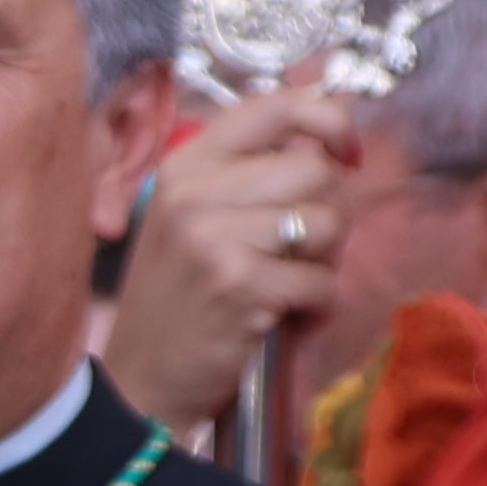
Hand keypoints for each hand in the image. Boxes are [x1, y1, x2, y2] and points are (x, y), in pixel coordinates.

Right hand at [98, 88, 359, 429]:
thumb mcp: (194, 218)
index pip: (273, 106)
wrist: (141, 380)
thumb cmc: (179, 298)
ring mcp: (214, 239)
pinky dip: (317, 307)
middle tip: (300, 252)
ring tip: (289, 285)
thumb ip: (250, 172)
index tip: (345, 153)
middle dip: (328, 213)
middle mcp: (194, 193)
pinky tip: (286, 318)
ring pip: (327, 222)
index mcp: (184, 166)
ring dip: (324, 262)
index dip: (328, 120)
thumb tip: (333, 118)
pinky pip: (322, 281)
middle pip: (315, 169)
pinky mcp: (239, 287)